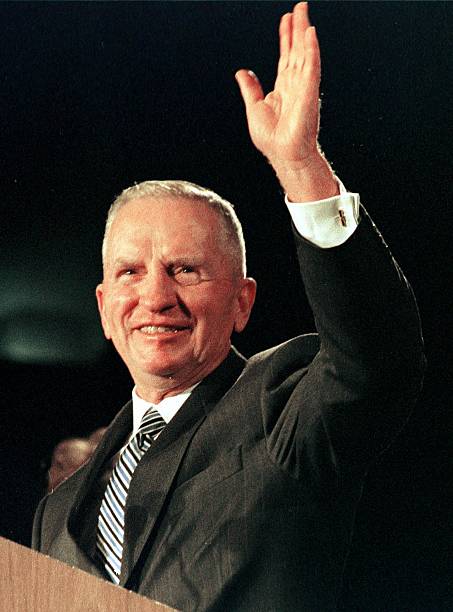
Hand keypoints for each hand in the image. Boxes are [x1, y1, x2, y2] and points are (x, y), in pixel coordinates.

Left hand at [236, 2, 337, 200]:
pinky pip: (311, 68)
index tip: (287, 20)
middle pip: (297, 50)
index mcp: (283, 88)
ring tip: (304, 14)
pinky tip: (311, 35)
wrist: (283, 155)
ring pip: (304, 54)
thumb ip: (251, 88)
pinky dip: (311, 51)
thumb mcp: (254, 108)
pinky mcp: (309, 93)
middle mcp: (295, 85)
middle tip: (300, 7)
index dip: (286, 38)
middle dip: (298, 28)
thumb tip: (242, 72)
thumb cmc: (272, 139)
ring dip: (305, 33)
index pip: (286, 57)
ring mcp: (304, 87)